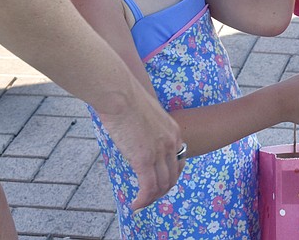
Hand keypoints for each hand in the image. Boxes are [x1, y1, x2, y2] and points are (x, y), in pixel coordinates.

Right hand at [97, 84, 183, 209]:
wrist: (120, 93)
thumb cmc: (126, 98)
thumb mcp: (146, 114)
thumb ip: (148, 128)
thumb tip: (136, 136)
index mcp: (174, 131)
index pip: (179, 162)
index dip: (170, 177)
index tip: (158, 183)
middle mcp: (171, 143)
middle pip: (172, 177)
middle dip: (161, 191)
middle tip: (147, 198)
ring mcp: (159, 152)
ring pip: (161, 186)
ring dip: (151, 199)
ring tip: (139, 204)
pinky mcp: (144, 159)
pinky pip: (148, 188)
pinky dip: (143, 201)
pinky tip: (134, 205)